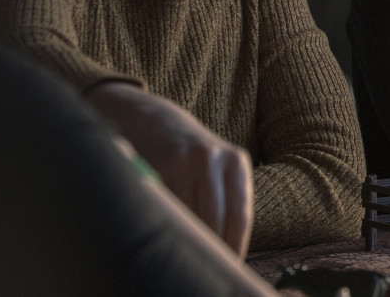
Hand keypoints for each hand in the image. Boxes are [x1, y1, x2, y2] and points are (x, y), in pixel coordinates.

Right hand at [86, 82, 253, 255]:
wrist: (150, 119)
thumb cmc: (189, 154)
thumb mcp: (216, 167)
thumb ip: (225, 201)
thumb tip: (227, 253)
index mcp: (236, 162)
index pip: (240, 215)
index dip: (235, 247)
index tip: (231, 267)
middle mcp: (213, 158)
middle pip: (215, 219)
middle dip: (210, 248)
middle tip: (203, 270)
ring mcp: (184, 160)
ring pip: (189, 215)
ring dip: (187, 240)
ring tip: (184, 256)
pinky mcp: (157, 165)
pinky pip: (166, 206)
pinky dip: (166, 224)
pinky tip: (164, 234)